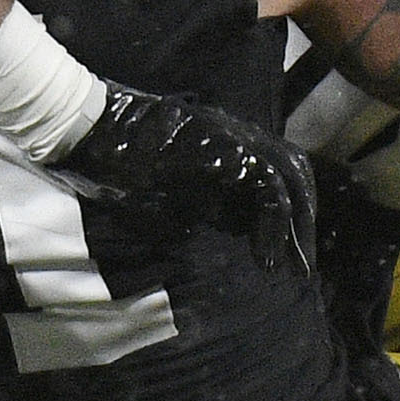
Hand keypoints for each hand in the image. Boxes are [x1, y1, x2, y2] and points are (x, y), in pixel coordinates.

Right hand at [50, 82, 320, 279]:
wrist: (96, 131)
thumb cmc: (127, 162)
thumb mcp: (179, 189)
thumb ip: (211, 201)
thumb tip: (239, 226)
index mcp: (232, 142)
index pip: (282, 172)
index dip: (292, 214)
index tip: (288, 254)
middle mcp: (241, 135)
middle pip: (295, 173)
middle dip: (303, 223)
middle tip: (301, 268)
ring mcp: (234, 137)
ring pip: (288, 178)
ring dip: (294, 228)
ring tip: (290, 269)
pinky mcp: (224, 148)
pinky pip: (266, 185)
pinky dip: (272, 224)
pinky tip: (265, 256)